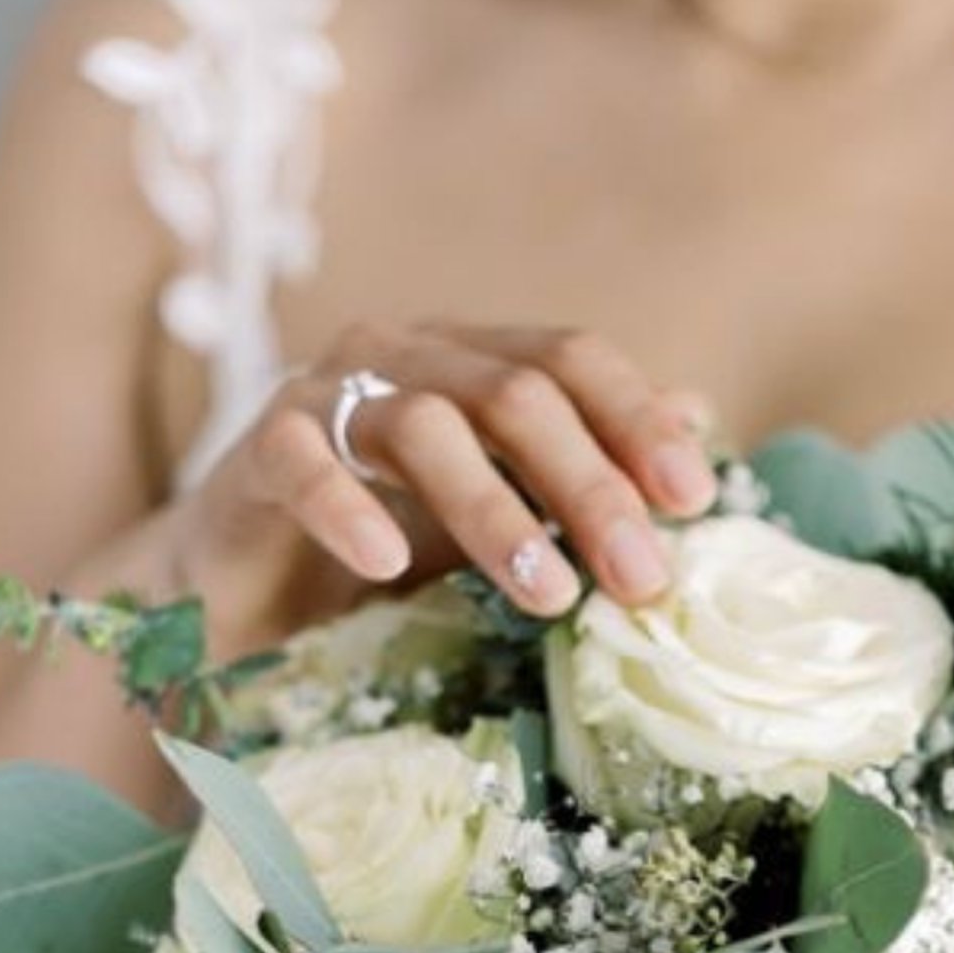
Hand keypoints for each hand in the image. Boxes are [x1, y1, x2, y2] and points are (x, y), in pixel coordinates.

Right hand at [172, 321, 721, 653]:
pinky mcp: (256, 454)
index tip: (694, 502)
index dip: (637, 422)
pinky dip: (345, 507)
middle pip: (513, 394)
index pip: (572, 360)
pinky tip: (382, 563)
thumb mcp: (505, 520)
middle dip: (589, 486)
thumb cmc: (391, 553)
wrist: (251, 592)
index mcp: (476, 362)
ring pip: (424, 426)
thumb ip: (585, 478)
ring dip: (495, 511)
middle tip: (639, 576)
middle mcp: (406, 359)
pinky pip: (302, 461)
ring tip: (549, 594)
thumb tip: (702, 429)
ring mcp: (327, 397)